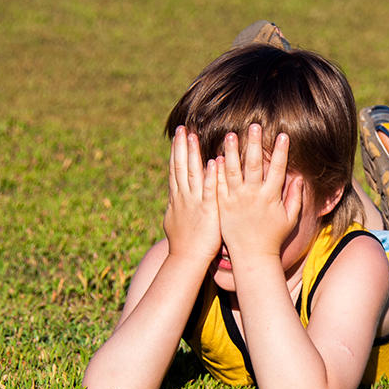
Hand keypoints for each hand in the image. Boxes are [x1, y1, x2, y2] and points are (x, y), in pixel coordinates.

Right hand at [163, 126, 220, 264]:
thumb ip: (177, 205)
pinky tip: (214, 162)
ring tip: (193, 136)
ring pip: (192, 173)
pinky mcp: (207, 211)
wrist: (186, 260)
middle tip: (183, 128)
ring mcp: (194, 203)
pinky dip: (211, 176)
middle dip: (181, 147)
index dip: (177, 152)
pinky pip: (210, 190)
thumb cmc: (185, 243)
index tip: (178, 136)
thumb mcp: (176, 220)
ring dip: (193, 154)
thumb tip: (174, 197)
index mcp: (177, 198)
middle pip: (180, 167)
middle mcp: (183, 197)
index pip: (176, 170)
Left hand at [215, 124, 302, 263]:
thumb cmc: (273, 237)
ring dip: (232, 151)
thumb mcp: (290, 218)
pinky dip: (217, 170)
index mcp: (271, 197)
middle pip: (254, 165)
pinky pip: (218, 184)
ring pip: (233, 170)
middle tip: (255, 126)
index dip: (281, 152)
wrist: (252, 256)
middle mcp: (253, 196)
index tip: (283, 135)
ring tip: (230, 134)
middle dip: (255, 144)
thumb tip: (300, 177)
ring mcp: (236, 200)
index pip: (278, 169)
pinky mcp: (222, 205)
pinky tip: (215, 156)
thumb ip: (295, 197)